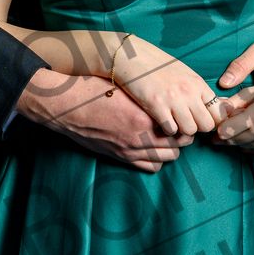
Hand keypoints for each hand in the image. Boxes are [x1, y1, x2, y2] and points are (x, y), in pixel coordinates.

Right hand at [17, 71, 193, 171]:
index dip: (185, 123)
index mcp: (143, 118)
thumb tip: (167, 96)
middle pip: (178, 147)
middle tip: (177, 127)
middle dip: (182, 138)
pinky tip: (152, 147)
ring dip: (170, 149)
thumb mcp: (125, 87)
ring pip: (166, 159)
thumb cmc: (93, 90)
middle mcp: (139, 138)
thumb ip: (148, 97)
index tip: (182, 116)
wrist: (67, 108)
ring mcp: (129, 151)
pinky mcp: (120, 157)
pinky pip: (149, 167)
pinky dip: (156, 159)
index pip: (181, 129)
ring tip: (166, 137)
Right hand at [113, 35, 223, 138]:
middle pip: (208, 125)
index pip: (219, 111)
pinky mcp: (156, 105)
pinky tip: (161, 122)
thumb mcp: (184, 73)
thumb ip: (197, 90)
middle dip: (198, 128)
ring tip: (173, 123)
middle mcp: (189, 91)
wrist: (132, 57)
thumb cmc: (157, 65)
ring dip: (182, 130)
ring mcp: (173, 99)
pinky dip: (166, 129)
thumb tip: (211, 105)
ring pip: (190, 130)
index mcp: (198, 83)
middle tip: (187, 124)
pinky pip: (170, 129)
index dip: (213, 120)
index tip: (202, 121)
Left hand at [213, 73, 253, 151]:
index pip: (227, 132)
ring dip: (238, 142)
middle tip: (217, 137)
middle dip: (225, 139)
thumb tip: (214, 111)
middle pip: (235, 142)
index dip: (218, 132)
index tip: (213, 130)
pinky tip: (253, 134)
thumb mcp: (253, 92)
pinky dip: (253, 143)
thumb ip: (232, 103)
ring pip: (246, 147)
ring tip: (235, 133)